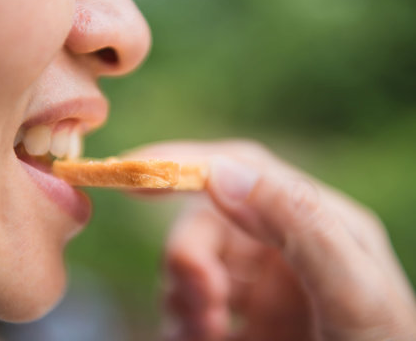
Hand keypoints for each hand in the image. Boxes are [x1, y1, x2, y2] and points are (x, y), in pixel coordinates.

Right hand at [128, 141, 415, 340]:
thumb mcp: (353, 290)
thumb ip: (299, 226)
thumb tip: (222, 173)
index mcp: (315, 219)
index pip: (244, 169)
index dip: (184, 162)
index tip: (132, 173)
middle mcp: (281, 245)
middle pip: (204, 223)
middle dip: (188, 259)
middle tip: (203, 303)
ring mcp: (258, 286)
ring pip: (188, 267)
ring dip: (183, 298)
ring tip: (208, 334)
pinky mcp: (240, 322)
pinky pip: (186, 309)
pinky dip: (181, 323)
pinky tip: (201, 340)